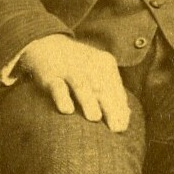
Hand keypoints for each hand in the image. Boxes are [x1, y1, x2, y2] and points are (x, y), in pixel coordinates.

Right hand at [16, 34, 131, 131]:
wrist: (47, 44)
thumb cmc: (79, 68)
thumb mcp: (99, 74)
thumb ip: (113, 94)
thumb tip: (126, 118)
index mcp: (105, 64)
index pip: (116, 89)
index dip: (120, 109)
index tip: (122, 128)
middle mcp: (89, 65)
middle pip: (102, 88)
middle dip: (110, 108)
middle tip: (116, 128)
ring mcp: (69, 69)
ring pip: (81, 85)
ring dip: (88, 101)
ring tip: (95, 118)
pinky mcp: (50, 75)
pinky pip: (57, 86)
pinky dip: (62, 97)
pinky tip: (67, 111)